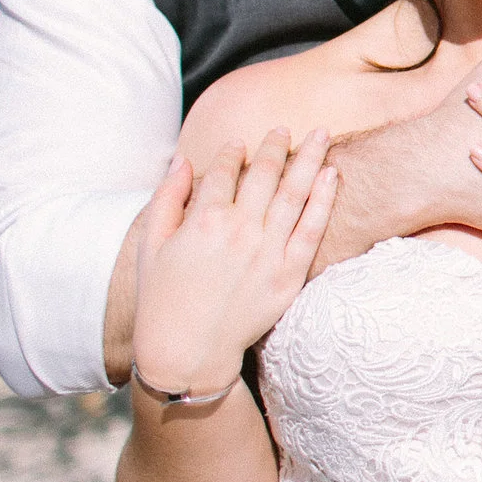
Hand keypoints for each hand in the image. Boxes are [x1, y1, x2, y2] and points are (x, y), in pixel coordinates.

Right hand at [133, 129, 335, 395]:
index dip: (232, 153)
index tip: (241, 142)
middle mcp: (238, 230)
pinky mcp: (289, 273)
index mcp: (202, 221)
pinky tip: (331, 175)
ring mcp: (267, 251)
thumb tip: (183, 160)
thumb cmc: (161, 299)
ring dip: (309, 158)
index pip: (222, 173)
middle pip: (263, 174)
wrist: (188, 352)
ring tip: (322, 134)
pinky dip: (323, 199)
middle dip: (275, 146)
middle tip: (284, 128)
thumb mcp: (151, 245)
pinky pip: (312, 228)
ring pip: (294, 192)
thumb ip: (167, 198)